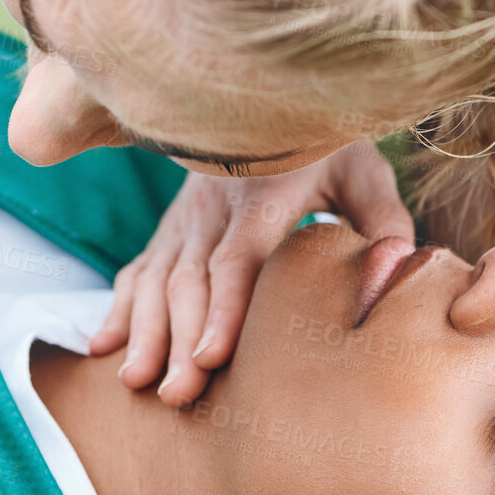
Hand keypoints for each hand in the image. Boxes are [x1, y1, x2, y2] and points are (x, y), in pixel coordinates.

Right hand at [88, 144, 413, 406]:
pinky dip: (118, 308)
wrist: (270, 99)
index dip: (223, 308)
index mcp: (263, 192)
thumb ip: (385, 224)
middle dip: (176, 338)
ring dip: (142, 330)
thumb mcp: (366, 173)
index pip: (238, 257)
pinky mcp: (170, 226)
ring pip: (155, 276)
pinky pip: (138, 268)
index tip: (210, 358)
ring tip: (134, 381)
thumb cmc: (330, 148)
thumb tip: (391, 272)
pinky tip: (103, 348)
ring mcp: (184, 216)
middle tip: (176, 395)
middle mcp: (213, 204)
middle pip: (188, 278)